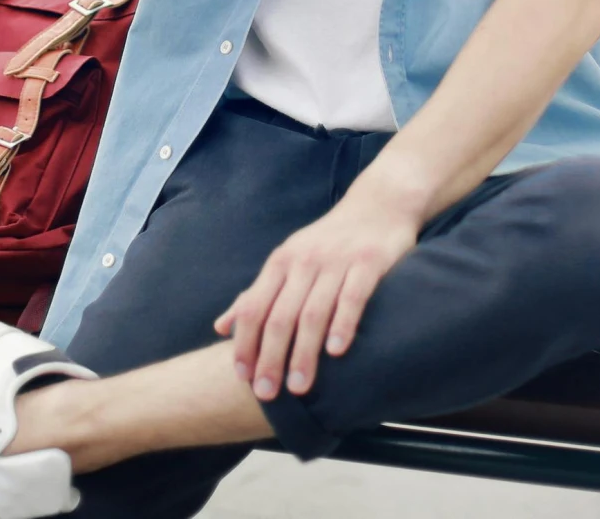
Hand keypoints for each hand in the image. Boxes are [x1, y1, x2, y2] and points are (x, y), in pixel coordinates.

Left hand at [213, 187, 416, 401]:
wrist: (378, 204)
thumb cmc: (328, 242)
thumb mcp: (287, 261)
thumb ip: (256, 294)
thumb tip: (221, 327)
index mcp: (281, 263)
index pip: (254, 307)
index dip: (245, 343)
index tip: (242, 377)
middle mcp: (305, 261)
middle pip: (280, 316)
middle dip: (270, 358)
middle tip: (267, 394)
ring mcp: (337, 262)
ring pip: (314, 313)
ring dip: (304, 353)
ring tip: (299, 387)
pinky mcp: (369, 263)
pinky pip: (353, 297)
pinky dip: (343, 324)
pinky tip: (336, 352)